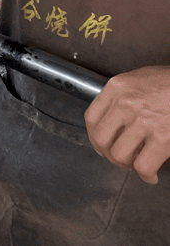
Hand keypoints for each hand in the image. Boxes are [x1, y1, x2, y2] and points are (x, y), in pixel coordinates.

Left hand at [85, 65, 169, 183]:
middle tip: (120, 159)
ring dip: (127, 165)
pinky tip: (151, 174)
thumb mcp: (141, 79)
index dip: (94, 137)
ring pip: (119, 155)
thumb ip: (124, 96)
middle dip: (108, 154)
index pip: (91, 118)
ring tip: (136, 165)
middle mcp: (126, 104)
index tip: (101, 145)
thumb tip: (114, 117)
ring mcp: (144, 122)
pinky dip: (146, 175)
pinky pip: (143, 166)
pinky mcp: (163, 139)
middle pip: (101, 139)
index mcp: (118, 88)